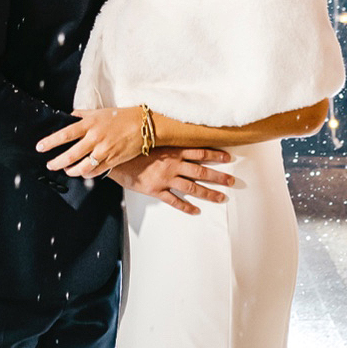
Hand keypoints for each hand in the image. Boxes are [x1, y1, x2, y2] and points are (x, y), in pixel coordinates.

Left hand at [37, 106, 143, 175]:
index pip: (65, 134)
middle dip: (57, 162)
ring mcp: (104, 151)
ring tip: (65, 170)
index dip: (51, 142)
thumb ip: (82, 115)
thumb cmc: (121, 117)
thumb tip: (68, 117)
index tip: (40, 147)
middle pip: (71, 154)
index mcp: (90, 124)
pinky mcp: (112, 161)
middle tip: (49, 165)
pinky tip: (82, 173)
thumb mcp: (99, 111)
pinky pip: (95, 171)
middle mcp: (95, 138)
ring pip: (82, 167)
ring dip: (71, 171)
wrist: (144, 125)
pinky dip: (86, 174)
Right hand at [112, 148, 234, 214]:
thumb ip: (166, 142)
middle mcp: (172, 165)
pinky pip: (174, 201)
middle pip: (201, 171)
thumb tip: (175, 136)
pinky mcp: (156, 190)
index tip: (228, 157)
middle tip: (232, 181)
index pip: (199, 152)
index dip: (215, 155)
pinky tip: (196, 211)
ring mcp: (165, 179)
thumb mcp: (151, 141)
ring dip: (208, 193)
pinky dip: (186, 207)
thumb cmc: (132, 149)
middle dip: (219, 176)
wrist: (114, 159)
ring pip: (192, 187)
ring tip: (221, 197)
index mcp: (172, 151)